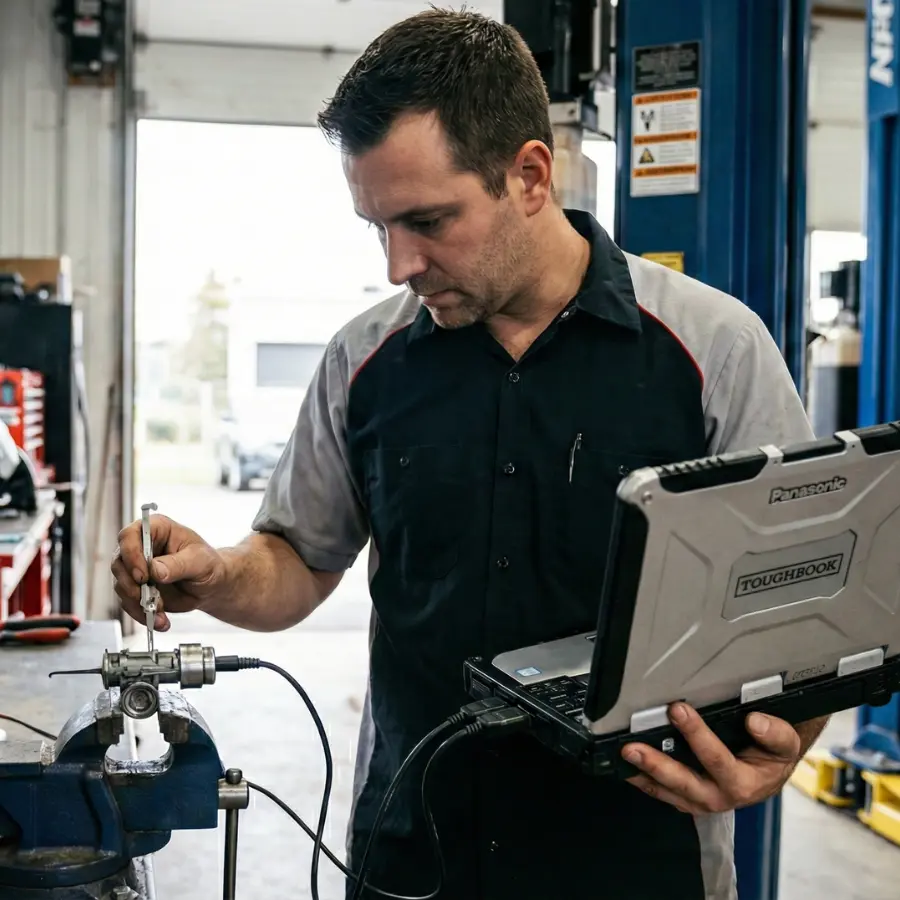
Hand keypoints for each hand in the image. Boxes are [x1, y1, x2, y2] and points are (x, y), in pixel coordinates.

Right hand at [111, 514, 226, 632]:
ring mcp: (137, 569)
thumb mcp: (200, 561)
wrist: (212, 586)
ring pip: (122, 586)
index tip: (142, 575)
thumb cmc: (209, 564)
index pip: (130, 536)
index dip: (131, 554)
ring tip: (159, 612)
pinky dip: (143, 615)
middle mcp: (141, 548)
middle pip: (119, 563)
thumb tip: (155, 570)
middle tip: (147, 597)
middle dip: (131, 585)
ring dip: (138, 603)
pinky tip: (160, 621)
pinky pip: (130, 604)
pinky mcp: (137, 589)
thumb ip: (178, 564)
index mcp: (157, 530)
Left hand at [622, 703, 801, 814]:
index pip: (717, 759)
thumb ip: (775, 733)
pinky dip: (643, 779)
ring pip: (668, 790)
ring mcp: (700, 800)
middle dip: (657, 763)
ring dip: (643, 773)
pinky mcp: (686, 798)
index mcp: (744, 784)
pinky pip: (662, 792)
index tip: (678, 710)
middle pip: (684, 782)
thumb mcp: (786, 744)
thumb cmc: (772, 755)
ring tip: (623, 756)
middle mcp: (719, 796)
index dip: (696, 734)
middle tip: (634, 746)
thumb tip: (755, 721)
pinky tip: (626, 766)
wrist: (770, 772)